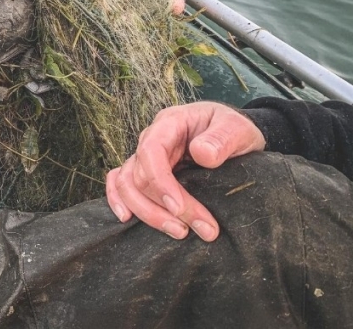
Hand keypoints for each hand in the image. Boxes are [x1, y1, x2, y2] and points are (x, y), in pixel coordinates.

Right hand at [105, 101, 265, 241]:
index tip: (179, 209)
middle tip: (199, 230)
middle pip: (138, 176)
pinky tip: (127, 219)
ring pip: (126, 185)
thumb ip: (222, 138)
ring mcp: (144, 156)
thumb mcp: (237, 128)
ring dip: (147, 213)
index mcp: (170, 123)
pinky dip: (118, 200)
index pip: (151, 152)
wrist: (232, 135)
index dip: (160, 183)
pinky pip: (119, 183)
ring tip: (179, 232)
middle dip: (163, 208)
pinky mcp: (145, 171)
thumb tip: (202, 154)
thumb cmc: (233, 130)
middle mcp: (151, 139)